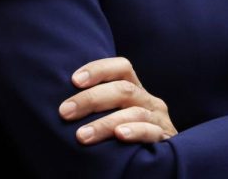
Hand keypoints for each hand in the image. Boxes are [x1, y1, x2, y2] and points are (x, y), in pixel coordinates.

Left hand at [59, 57, 176, 144]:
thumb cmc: (125, 134)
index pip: (122, 68)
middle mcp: (148, 100)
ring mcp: (158, 119)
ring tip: (81, 135)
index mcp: (135, 90)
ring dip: (105, 123)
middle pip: (124, 89)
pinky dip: (135, 131)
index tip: (74, 80)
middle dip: (91, 99)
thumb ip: (99, 106)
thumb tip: (63, 106)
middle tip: (65, 112)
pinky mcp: (164, 138)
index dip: (99, 69)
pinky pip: (151, 132)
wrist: (163, 160)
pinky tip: (120, 135)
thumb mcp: (116, 114)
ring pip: (134, 112)